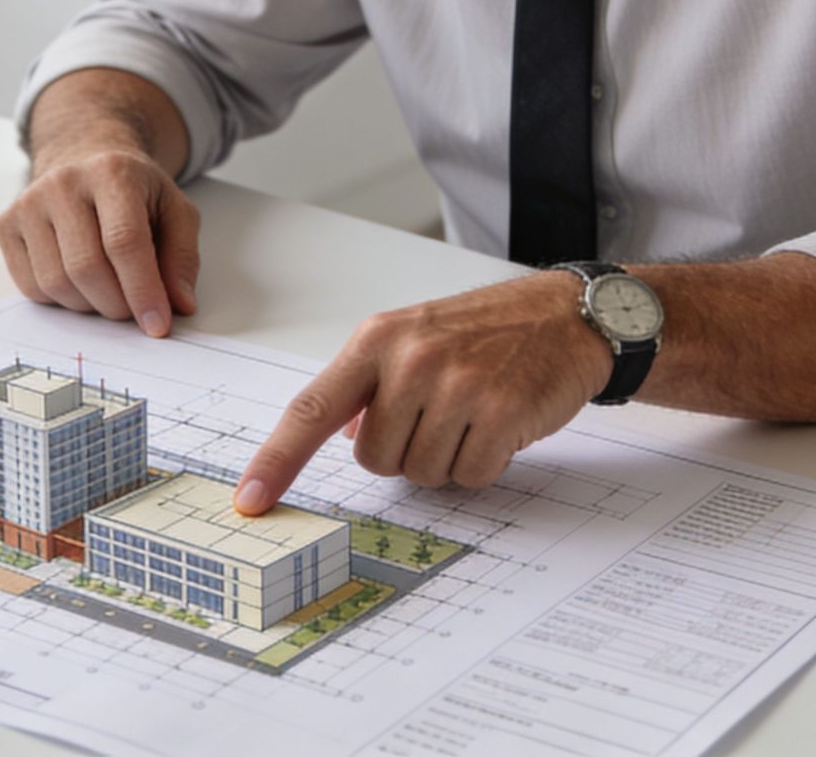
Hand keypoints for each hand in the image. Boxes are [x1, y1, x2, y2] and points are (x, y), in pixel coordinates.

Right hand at [0, 147, 200, 336]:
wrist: (84, 158)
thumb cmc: (133, 191)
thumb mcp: (174, 211)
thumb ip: (182, 257)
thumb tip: (179, 305)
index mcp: (112, 172)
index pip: (124, 242)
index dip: (143, 291)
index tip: (157, 325)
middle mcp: (63, 183)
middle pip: (86, 267)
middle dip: (116, 305)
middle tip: (132, 311)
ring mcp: (28, 203)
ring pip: (56, 283)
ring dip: (88, 306)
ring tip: (107, 291)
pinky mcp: (6, 225)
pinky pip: (31, 287)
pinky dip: (60, 300)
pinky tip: (78, 282)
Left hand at [233, 271, 613, 513]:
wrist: (564, 315)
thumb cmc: (486, 330)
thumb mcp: (415, 335)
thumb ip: (369, 384)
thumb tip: (335, 431)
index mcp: (377, 340)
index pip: (312, 409)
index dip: (277, 459)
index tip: (251, 498)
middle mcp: (411, 360)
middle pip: (374, 459)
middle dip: (405, 451)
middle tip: (441, 414)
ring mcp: (457, 385)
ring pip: (421, 473)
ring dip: (448, 458)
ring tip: (474, 413)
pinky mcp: (501, 412)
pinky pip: (469, 475)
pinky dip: (485, 462)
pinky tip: (500, 424)